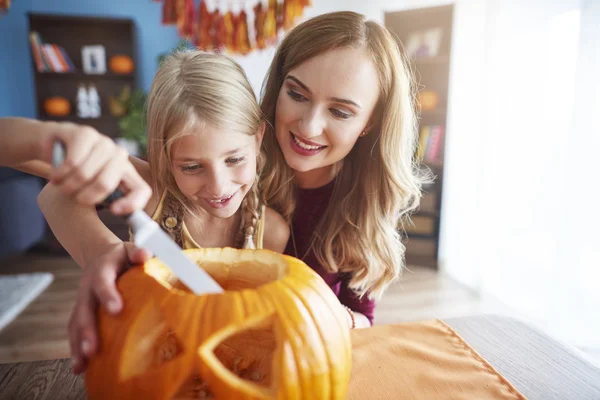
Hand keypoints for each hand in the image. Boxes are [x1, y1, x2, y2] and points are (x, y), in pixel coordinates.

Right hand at [41, 121, 150, 214]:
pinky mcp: (86, 133)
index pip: (142, 190)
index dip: (132, 203)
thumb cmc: (75, 174)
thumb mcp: (92, 191)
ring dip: (67, 185)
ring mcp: (104, 143)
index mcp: (127, 173)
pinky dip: (60, 174)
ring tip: (61, 185)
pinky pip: (72, 162)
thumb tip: (112, 221)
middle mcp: (120, 156)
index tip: (113, 211)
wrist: (53, 145)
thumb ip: (105, 203)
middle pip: (106, 184)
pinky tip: (56, 175)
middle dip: (84, 196)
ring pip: (85, 174)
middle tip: (72, 197)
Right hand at [69, 242, 151, 374]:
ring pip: (76, 323)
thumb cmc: (123, 256)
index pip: (103, 282)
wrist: (101, 255)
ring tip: (82, 364)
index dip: (108, 295)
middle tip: (92, 349)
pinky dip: (76, 348)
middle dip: (87, 330)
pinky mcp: (81, 313)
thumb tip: (144, 255)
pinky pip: (75, 331)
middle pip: (84, 309)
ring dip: (78, 344)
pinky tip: (81, 367)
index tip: (117, 310)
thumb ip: (138, 251)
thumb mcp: (130, 248)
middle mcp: (87, 287)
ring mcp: (82, 301)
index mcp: (101, 270)